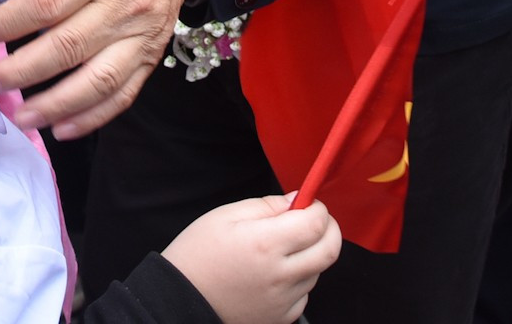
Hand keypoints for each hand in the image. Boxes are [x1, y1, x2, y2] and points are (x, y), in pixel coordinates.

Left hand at [0, 0, 199, 139]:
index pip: (48, 1)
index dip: (7, 22)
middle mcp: (124, 3)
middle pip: (67, 46)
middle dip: (18, 71)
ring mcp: (141, 34)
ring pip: (96, 80)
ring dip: (54, 105)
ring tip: (17, 116)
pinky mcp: (151, 55)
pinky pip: (123, 94)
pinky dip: (92, 117)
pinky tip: (60, 128)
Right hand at [162, 197, 340, 323]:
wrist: (181, 298)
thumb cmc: (198, 254)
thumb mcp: (226, 215)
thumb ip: (267, 205)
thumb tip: (296, 201)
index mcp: (265, 243)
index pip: (316, 223)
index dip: (318, 208)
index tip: (309, 202)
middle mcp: (280, 275)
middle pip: (330, 250)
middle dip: (329, 229)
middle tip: (314, 220)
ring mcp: (283, 300)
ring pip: (317, 271)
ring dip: (311, 254)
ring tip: (282, 248)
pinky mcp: (281, 317)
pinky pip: (304, 293)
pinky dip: (299, 279)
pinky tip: (274, 272)